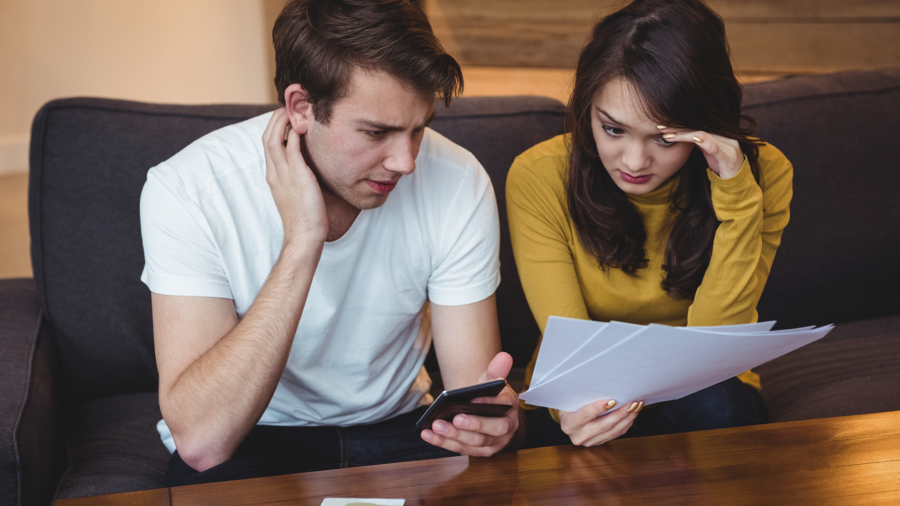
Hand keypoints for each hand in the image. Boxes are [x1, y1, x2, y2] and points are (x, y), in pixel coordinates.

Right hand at [262, 108, 327, 246]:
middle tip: (289, 107)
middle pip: (266, 137)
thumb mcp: (297, 193)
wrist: (304, 237)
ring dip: (282, 121)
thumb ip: (297, 178)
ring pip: (273, 138)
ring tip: (294, 110)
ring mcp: (283, 174)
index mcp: (273, 176)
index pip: (267, 145)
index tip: (287, 118)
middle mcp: (274, 172)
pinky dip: (295, 134)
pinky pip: (292, 148)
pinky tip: (304, 125)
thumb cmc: (305, 219)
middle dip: (276, 119)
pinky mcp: (297, 176)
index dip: (275, 128)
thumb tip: (307, 168)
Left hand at [421, 352, 521, 456]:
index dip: (490, 402)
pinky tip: (428, 434)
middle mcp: (507, 428)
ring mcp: (494, 443)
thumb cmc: (489, 396)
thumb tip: (504, 356)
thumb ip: (496, 370)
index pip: (505, 404)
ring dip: (454, 435)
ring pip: (475, 443)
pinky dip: (444, 442)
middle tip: (455, 418)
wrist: (487, 413)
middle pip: (492, 430)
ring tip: (436, 425)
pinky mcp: (479, 452)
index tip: (473, 399)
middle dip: (473, 425)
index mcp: (510, 406)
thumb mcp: (492, 382)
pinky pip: (461, 449)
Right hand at [559, 398, 642, 446]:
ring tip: (636, 407)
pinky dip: (625, 424)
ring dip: (627, 419)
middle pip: (603, 426)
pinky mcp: (598, 443)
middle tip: (632, 403)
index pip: (585, 415)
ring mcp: (589, 441)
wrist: (568, 417)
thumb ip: (583, 395)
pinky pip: (615, 434)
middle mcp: (578, 435)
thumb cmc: (570, 403)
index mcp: (569, 423)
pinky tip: (631, 415)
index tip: (613, 400)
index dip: (599, 408)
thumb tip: (604, 386)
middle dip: (620, 414)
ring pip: (612, 432)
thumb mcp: (572, 398)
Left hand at [658, 126, 744, 179]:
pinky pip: (714, 147)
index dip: (680, 124)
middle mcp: (726, 136)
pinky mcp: (728, 157)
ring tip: (667, 135)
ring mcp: (729, 146)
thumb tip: (683, 133)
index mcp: (721, 133)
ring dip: (683, 134)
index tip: (663, 124)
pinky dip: (702, 141)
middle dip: (678, 127)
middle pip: (699, 127)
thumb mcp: (708, 152)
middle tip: (661, 127)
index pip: (698, 124)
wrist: (736, 183)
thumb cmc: (721, 166)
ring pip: (704, 135)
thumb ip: (699, 141)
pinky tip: (692, 139)